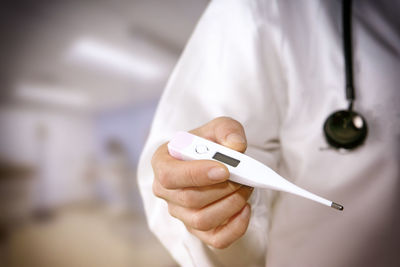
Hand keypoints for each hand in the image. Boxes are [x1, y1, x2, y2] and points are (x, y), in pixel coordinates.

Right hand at [151, 117, 252, 248]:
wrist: (213, 161)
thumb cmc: (210, 144)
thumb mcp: (218, 127)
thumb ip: (227, 130)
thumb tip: (236, 147)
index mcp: (162, 163)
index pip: (169, 175)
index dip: (195, 175)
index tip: (223, 170)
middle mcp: (166, 191)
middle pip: (189, 199)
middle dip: (222, 189)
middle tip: (244, 177)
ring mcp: (180, 213)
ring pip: (202, 220)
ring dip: (231, 205)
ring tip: (246, 188)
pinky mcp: (197, 229)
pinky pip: (215, 239)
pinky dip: (235, 227)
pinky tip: (245, 209)